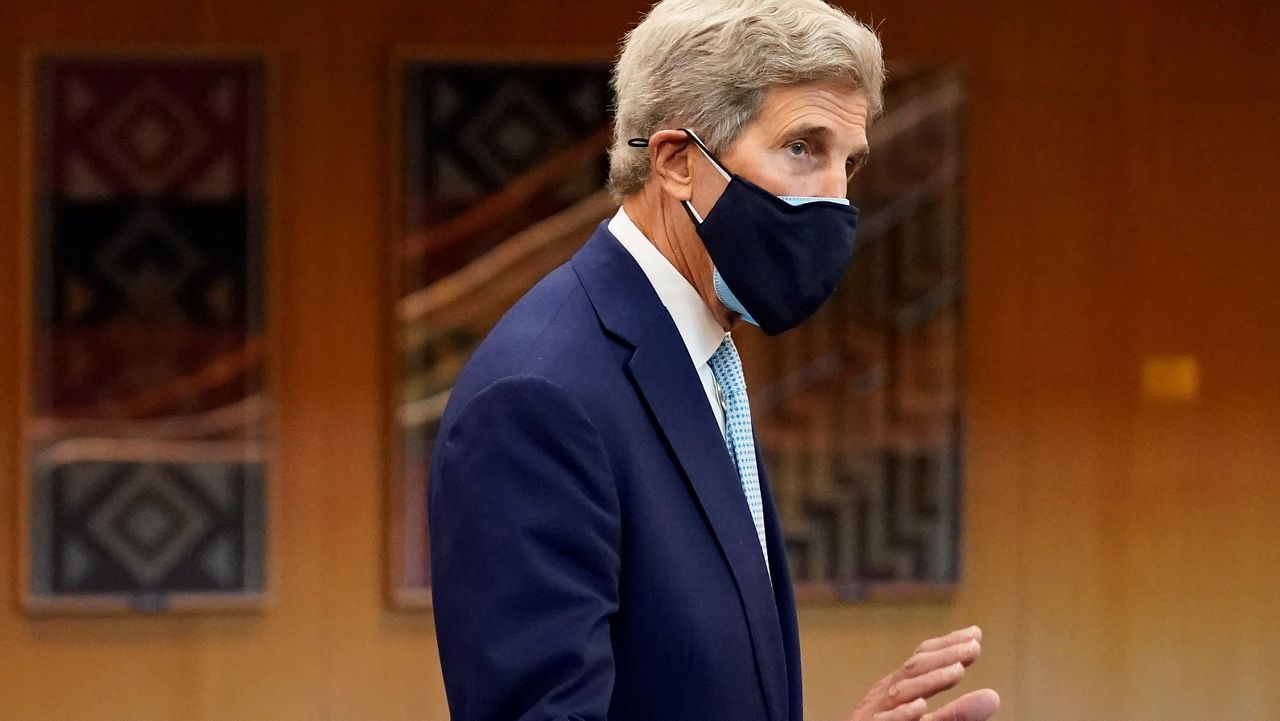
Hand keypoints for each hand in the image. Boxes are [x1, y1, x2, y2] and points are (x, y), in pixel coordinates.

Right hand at [846, 626, 1000, 720]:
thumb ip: (958, 714)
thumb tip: (993, 696)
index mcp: (897, 689)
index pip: (921, 660)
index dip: (946, 645)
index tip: (975, 634)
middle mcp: (884, 696)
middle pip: (913, 670)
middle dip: (943, 656)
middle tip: (974, 647)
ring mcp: (875, 714)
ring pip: (902, 693)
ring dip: (929, 681)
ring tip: (957, 671)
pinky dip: (901, 714)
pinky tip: (920, 707)